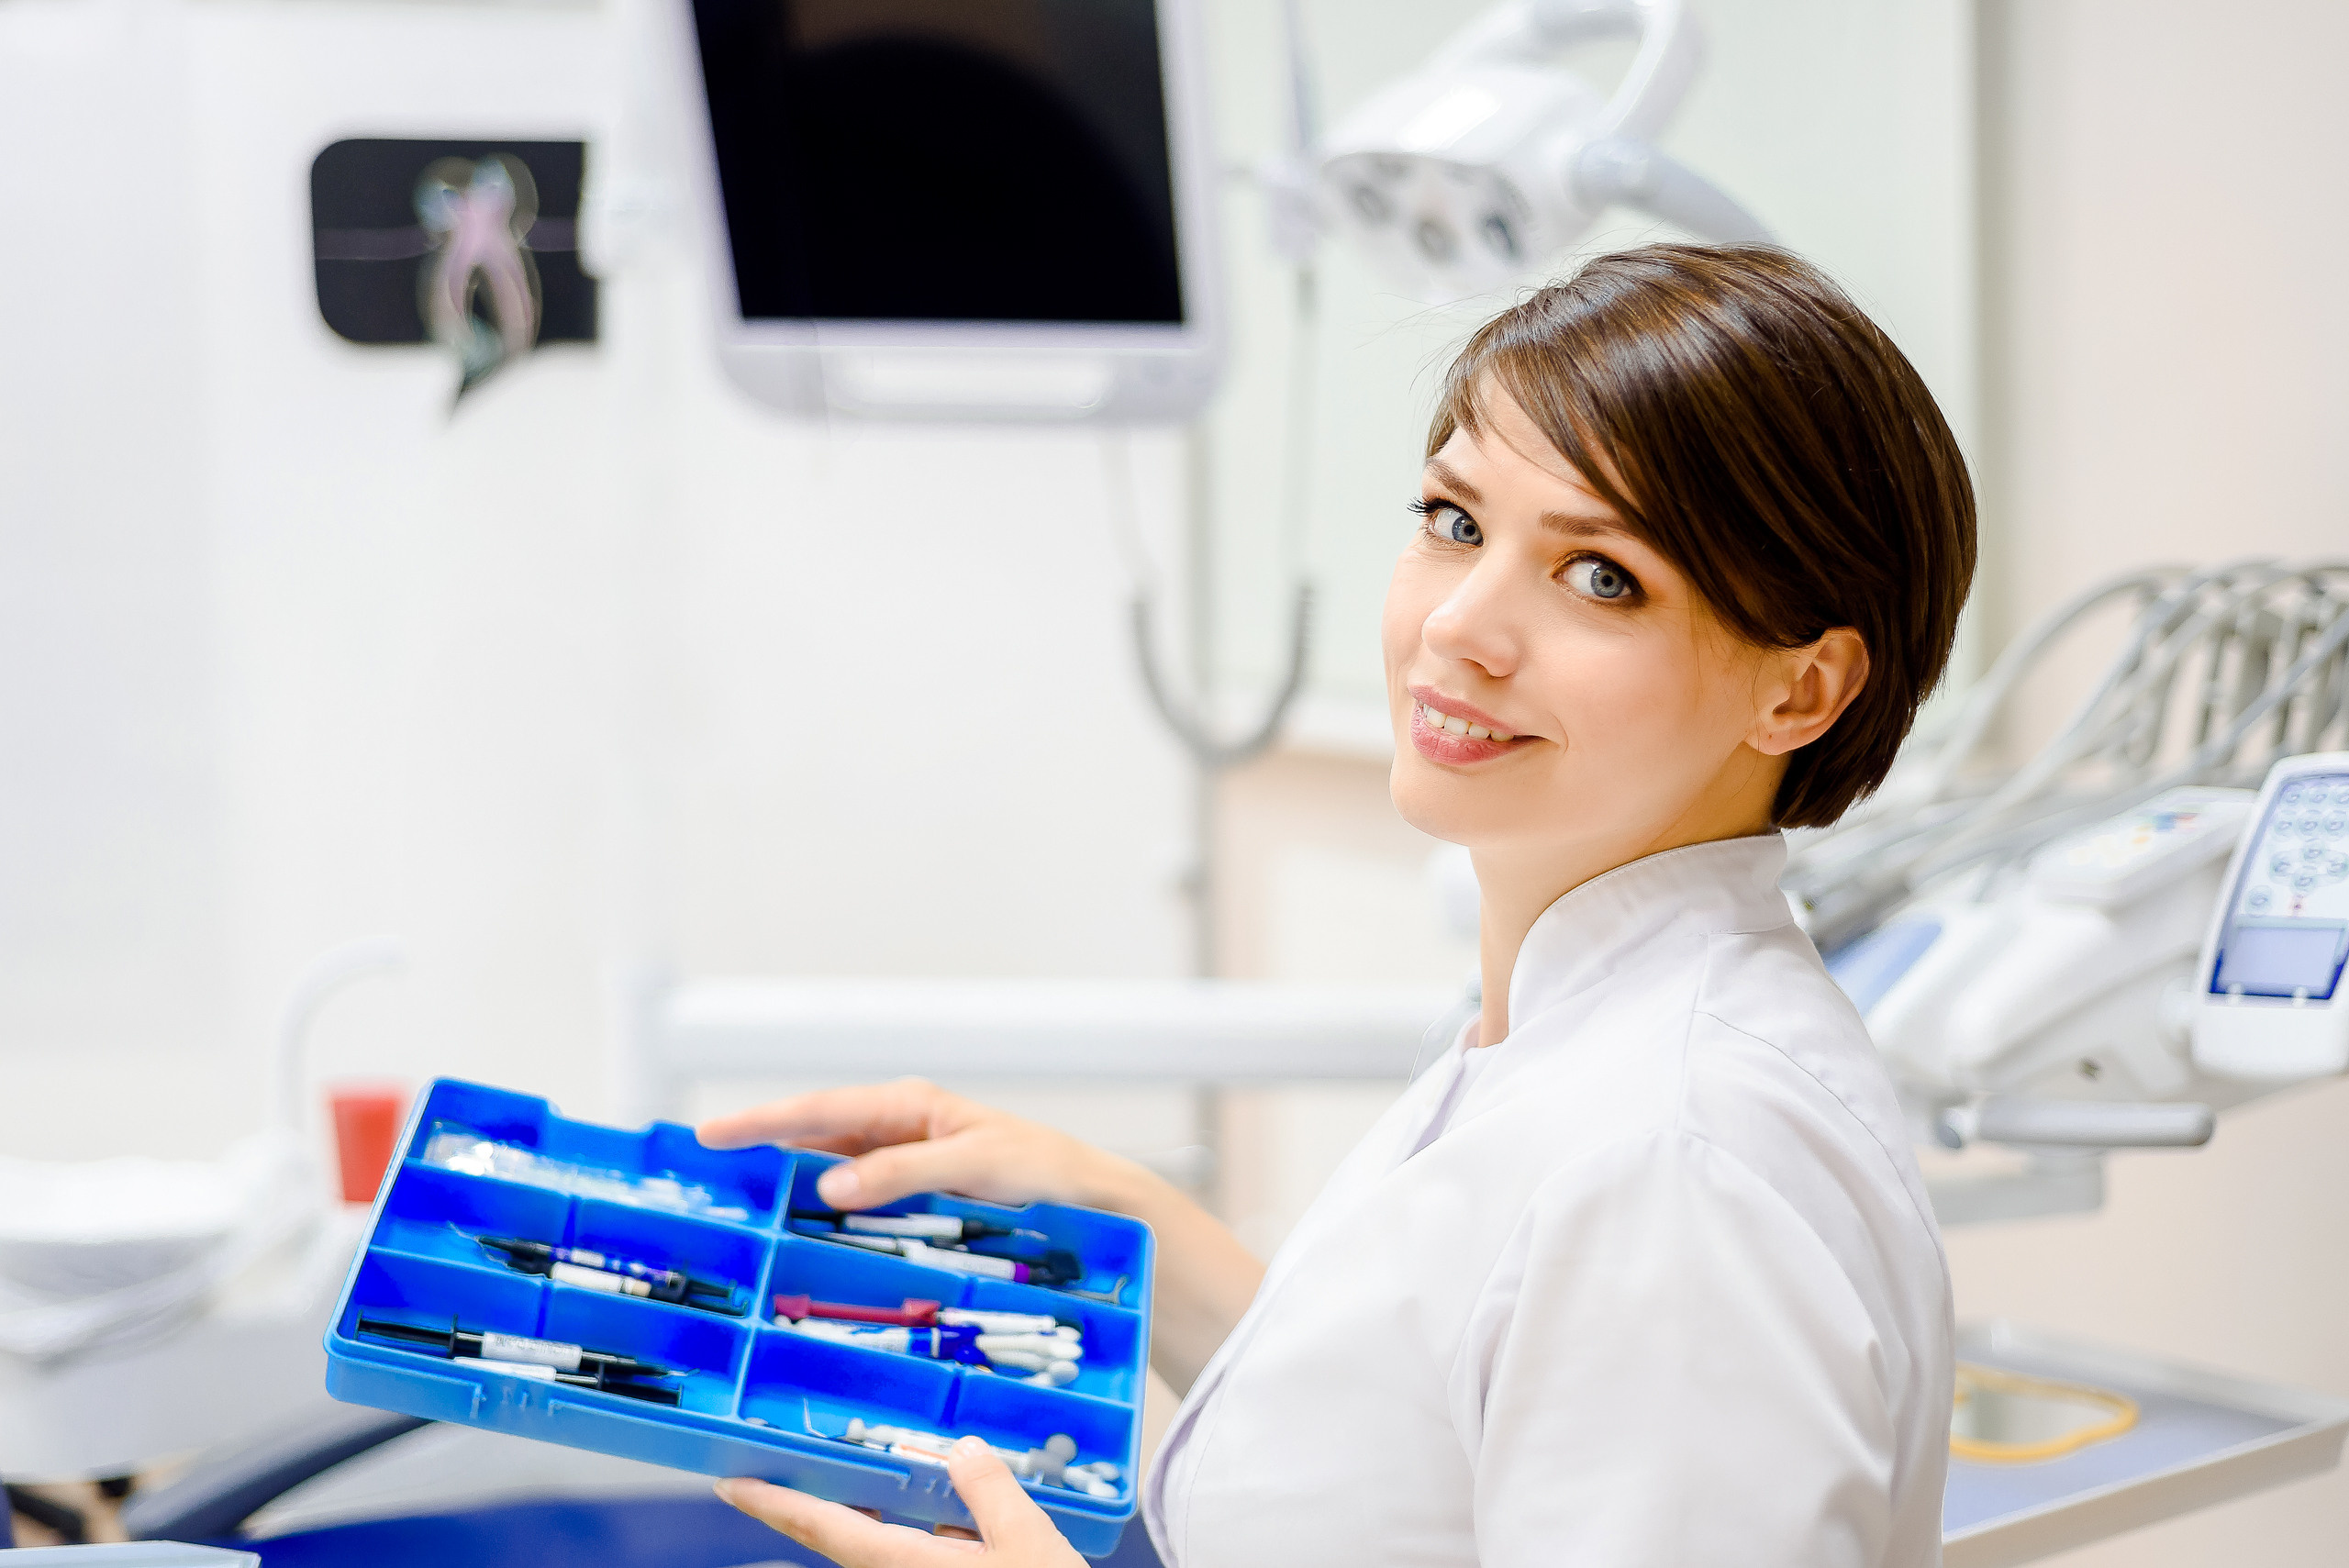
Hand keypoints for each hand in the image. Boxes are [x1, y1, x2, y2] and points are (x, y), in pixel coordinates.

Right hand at [697, 1078, 1137, 1214]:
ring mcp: (903, 1166)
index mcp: (909, 1105)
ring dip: (787, 1189)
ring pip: (830, 1174)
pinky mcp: (912, 1201)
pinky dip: (823, 1217)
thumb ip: (902, 1172)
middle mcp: (899, 1130)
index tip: (712, 1133)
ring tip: (732, 1208)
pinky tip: (796, 1237)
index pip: (821, 1109)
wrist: (1092, 1202)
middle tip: (702, 1172)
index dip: (763, 1121)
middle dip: (759, 1150)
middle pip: (814, 1138)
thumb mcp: (974, 1164)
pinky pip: (856, 1205)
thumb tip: (829, 1185)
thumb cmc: (1043, 1170)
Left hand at [716, 1436, 1090, 1567]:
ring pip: (884, 1544)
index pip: (820, 1526)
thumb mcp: (1027, 1540)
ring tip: (903, 1472)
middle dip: (824, 1496)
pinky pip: (917, 1555)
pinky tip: (958, 1511)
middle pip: (844, 1534)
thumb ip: (989, 1488)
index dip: (772, 1503)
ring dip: (885, 1510)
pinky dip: (922, 1528)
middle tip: (801, 1456)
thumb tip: (961, 1451)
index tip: (729, 1484)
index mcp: (903, 1566)